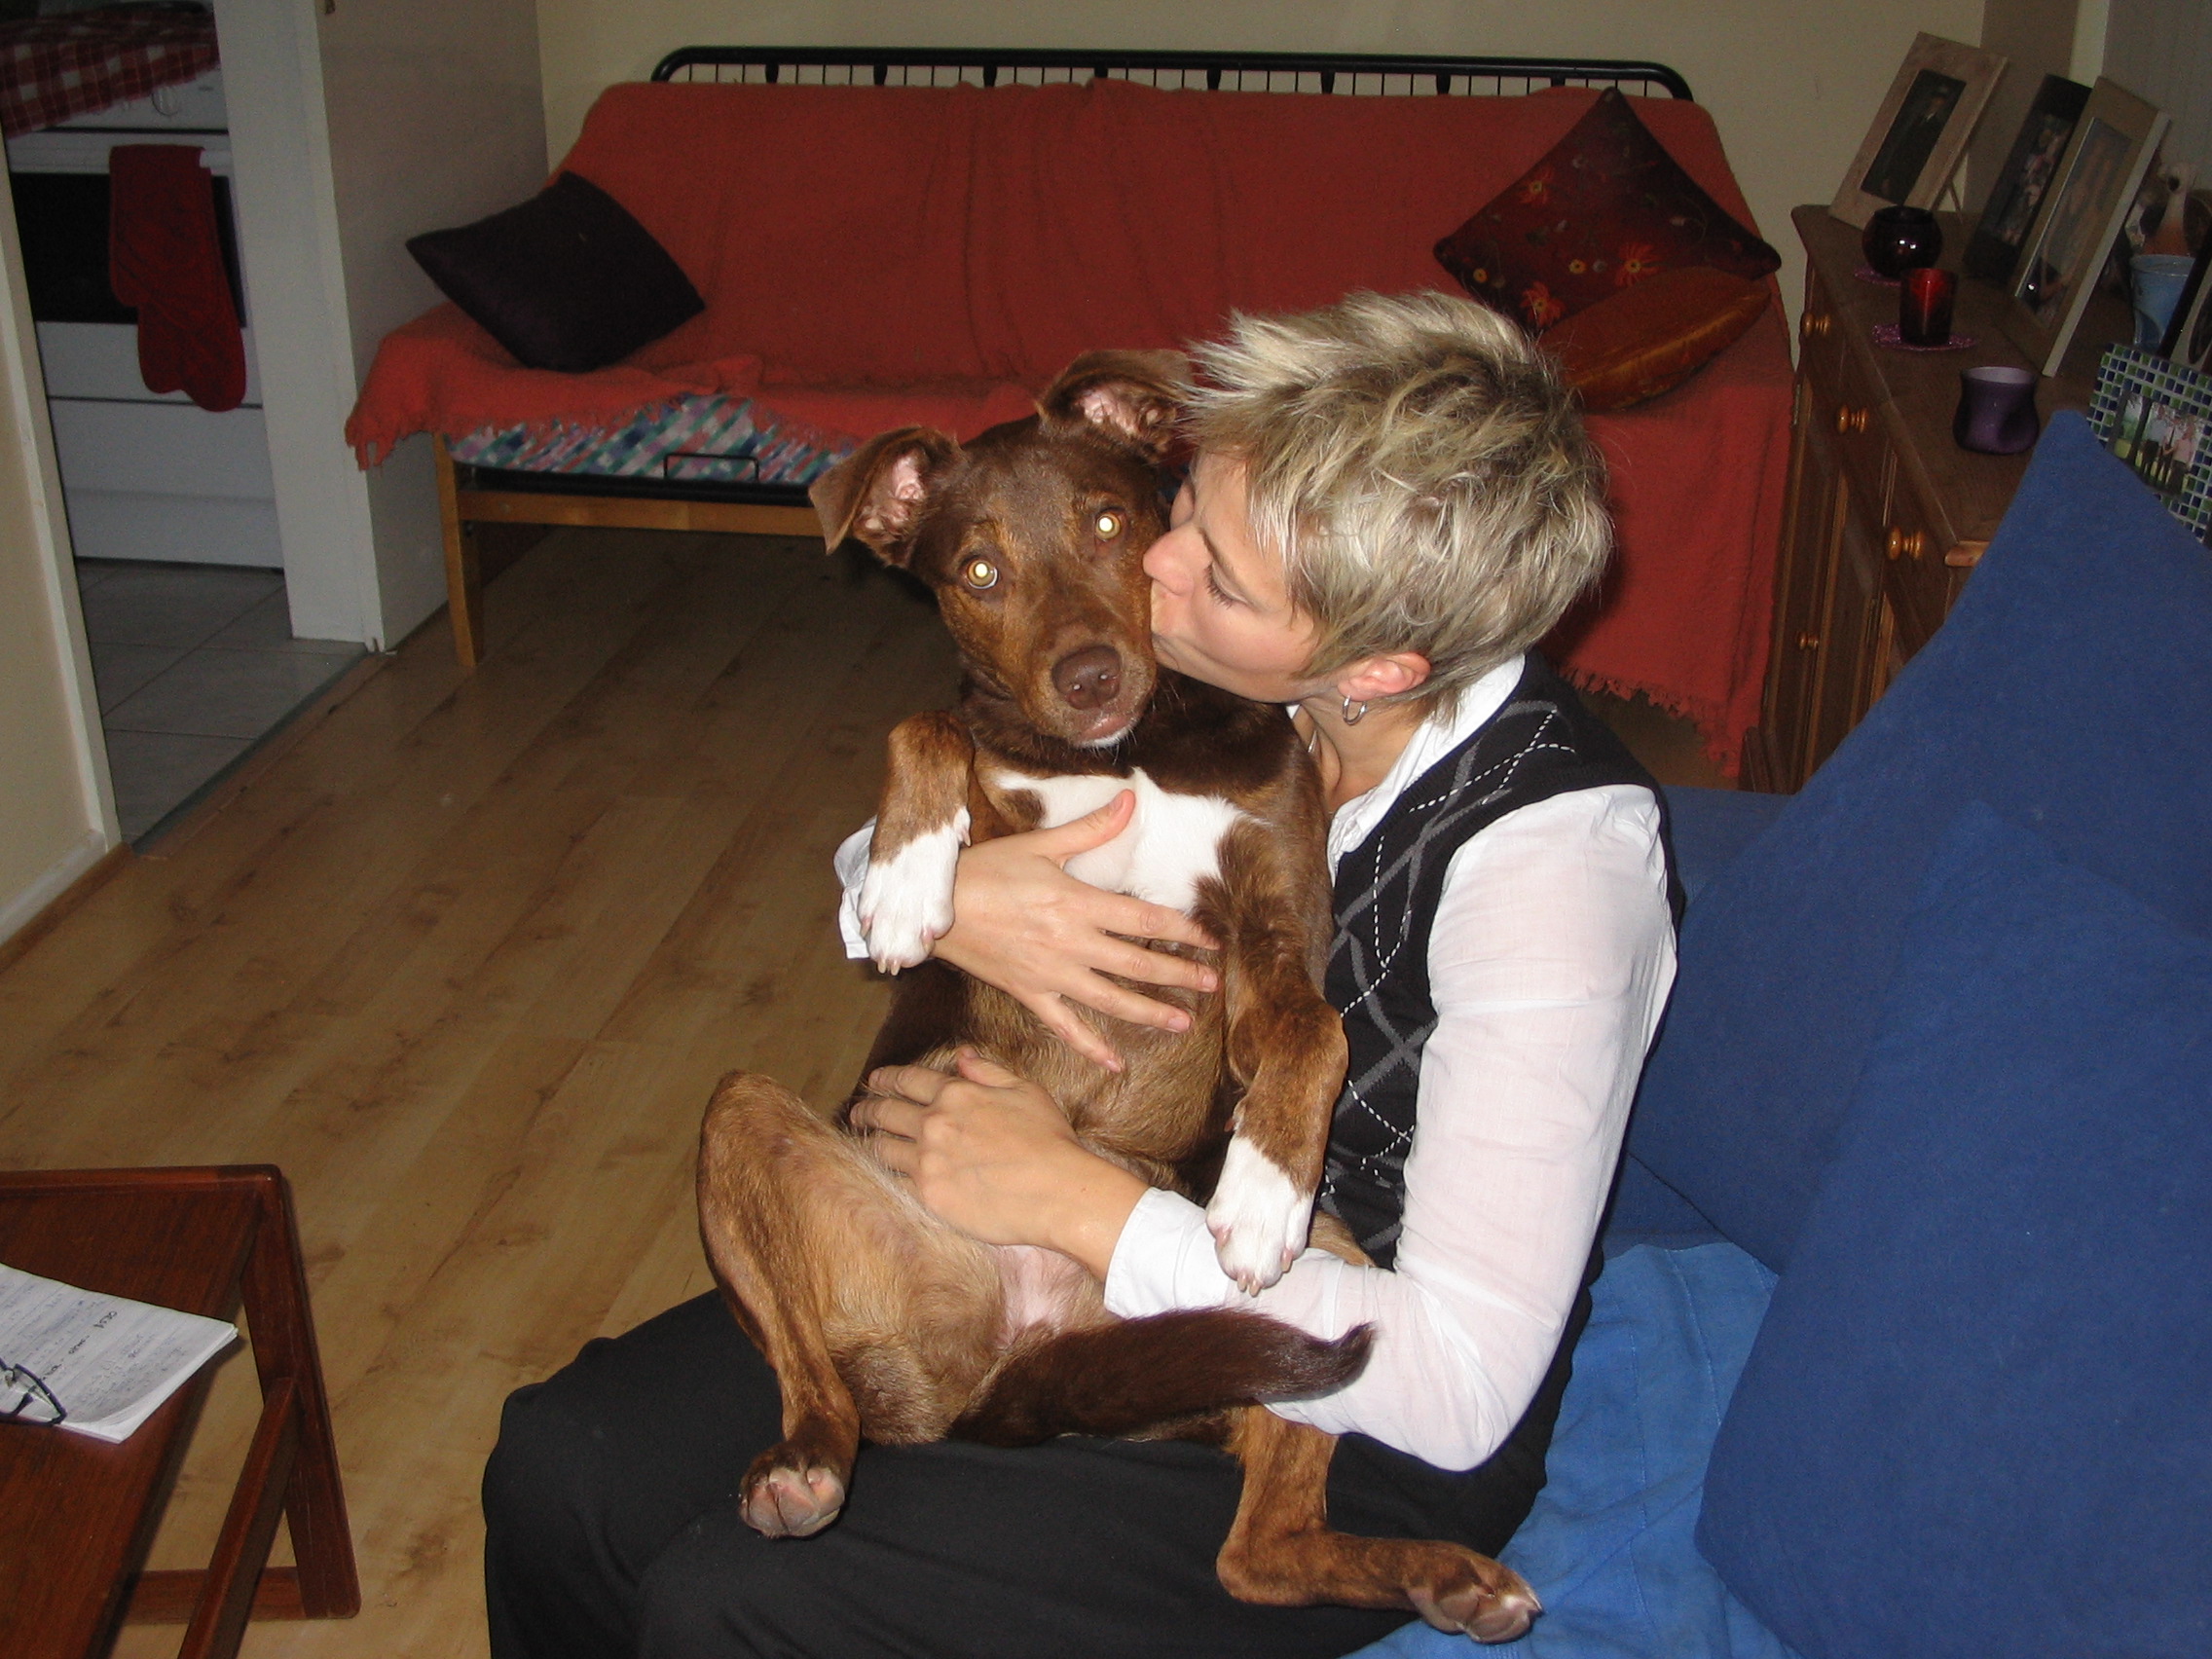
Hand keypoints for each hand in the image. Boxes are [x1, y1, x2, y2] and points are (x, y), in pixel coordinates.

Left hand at [852, 1050, 1147, 1276]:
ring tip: (867, 1141)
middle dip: (867, 1109)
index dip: (887, 1078)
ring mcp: (927, 1161)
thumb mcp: (1025, 1091)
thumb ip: (988, 1072)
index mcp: (956, 1094)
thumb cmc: (1049, 1140)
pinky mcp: (928, 1195)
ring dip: (871, 1140)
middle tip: (858, 1111)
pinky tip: (884, 1172)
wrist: (1057, 1192)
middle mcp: (934, 1124)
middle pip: (885, 1112)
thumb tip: (961, 1055)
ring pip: (883, 1147)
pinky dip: (886, 1173)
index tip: (875, 1080)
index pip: (908, 1080)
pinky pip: (895, 1180)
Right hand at [932, 791, 1219, 1070]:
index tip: (1209, 939)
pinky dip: (1090, 1047)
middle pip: (1137, 965)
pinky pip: (1065, 1027)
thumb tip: (1130, 800)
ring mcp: (1051, 974)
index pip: (1144, 921)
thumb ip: (1090, 828)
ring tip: (1183, 1022)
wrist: (936, 908)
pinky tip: (1115, 1064)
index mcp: (1077, 904)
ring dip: (1149, 1013)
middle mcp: (1071, 944)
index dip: (1182, 931)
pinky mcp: (1030, 993)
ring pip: (1110, 1001)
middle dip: (1178, 975)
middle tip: (1213, 984)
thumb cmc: (986, 870)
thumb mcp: (1039, 845)